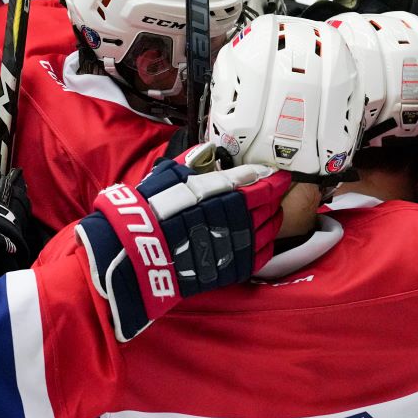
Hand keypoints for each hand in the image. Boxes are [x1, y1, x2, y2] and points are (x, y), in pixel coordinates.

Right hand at [75, 159, 290, 340]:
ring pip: (269, 231)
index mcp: (227, 193)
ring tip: (275, 214)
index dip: (273, 179)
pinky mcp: (232, 268)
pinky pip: (260, 256)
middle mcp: (239, 218)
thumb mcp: (170, 175)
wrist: (139, 252)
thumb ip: (194, 161)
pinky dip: (266, 245)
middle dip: (275, 198)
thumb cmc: (151, 209)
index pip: (260, 184)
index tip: (279, 175)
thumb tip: (209, 149)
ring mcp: (238, 245)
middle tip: (278, 192)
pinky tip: (264, 240)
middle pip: (269, 207)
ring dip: (275, 220)